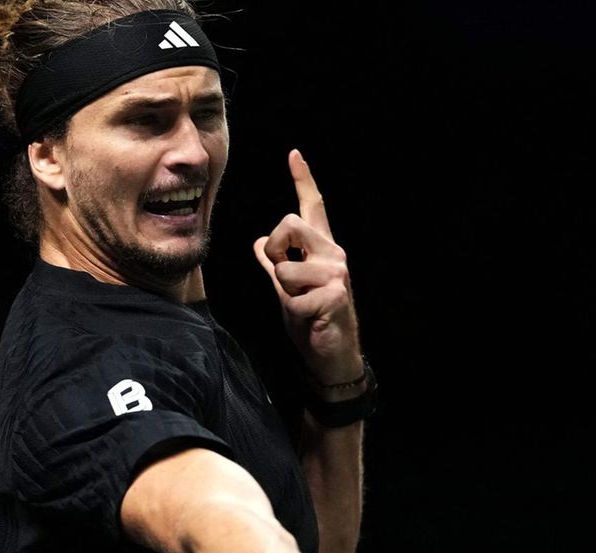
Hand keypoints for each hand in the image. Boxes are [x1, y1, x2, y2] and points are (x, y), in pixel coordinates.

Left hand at [252, 149, 363, 387]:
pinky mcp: (335, 294)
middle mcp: (334, 253)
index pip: (312, 207)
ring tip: (302, 304)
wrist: (331, 355)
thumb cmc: (311, 320)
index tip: (294, 154)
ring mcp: (337, 272)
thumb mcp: (286, 289)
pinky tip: (310, 319)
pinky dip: (293, 312)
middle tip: (286, 279)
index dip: (303, 180)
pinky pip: (292, 296)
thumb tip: (259, 243)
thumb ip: (275, 265)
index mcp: (321, 248)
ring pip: (285, 266)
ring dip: (284, 291)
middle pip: (288, 223)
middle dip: (275, 250)